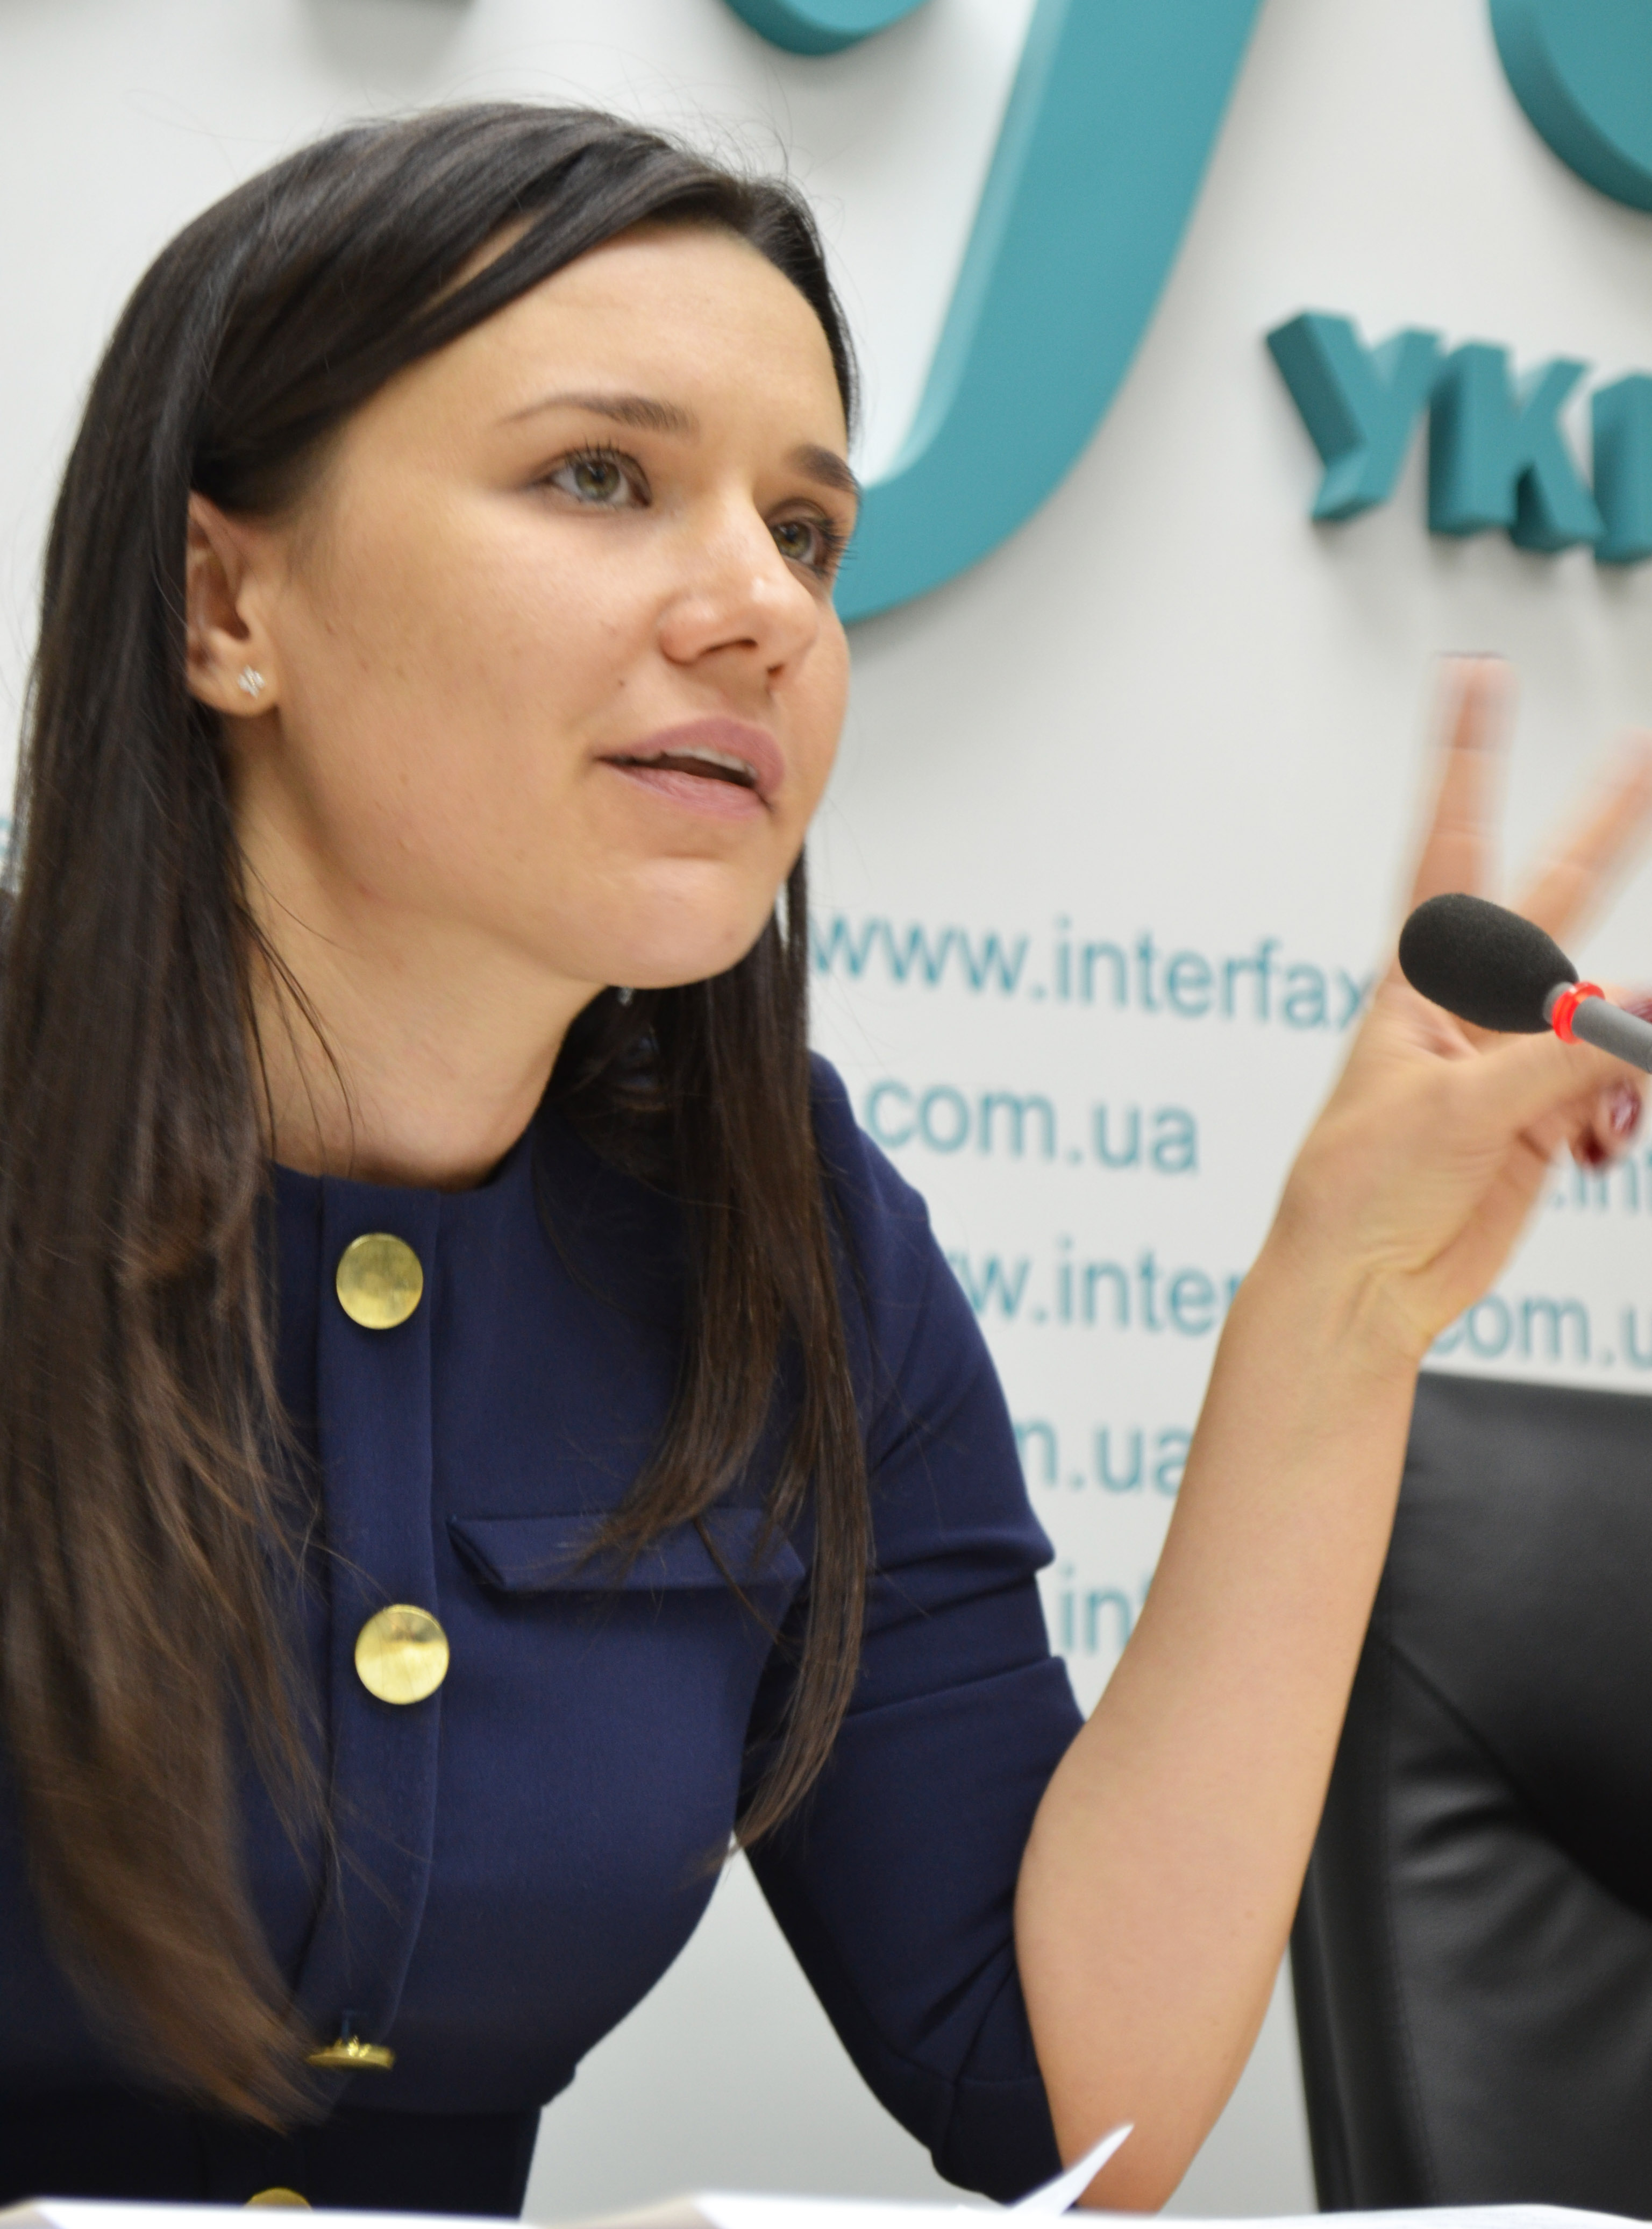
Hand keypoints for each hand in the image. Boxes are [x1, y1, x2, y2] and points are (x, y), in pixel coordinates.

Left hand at [1269, 656, 1651, 1365]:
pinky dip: (1622, 1116)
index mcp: (1419, 980)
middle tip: (1650, 751)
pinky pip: (1618, 1088)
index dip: (1466, 761)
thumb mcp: (1458, 1111)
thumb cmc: (1361, 1188)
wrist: (1364, 1284)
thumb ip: (1562, 1056)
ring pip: (1612, 1018)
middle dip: (1608, 827)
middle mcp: (1473, 1005)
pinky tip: (1594, 1154)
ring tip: (1597, 1123)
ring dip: (1626, 1062)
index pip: (1448, 845)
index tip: (1474, 679)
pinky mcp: (1548, 1113)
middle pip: (1558, 895)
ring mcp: (1517, 1057)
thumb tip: (1646, 1012)